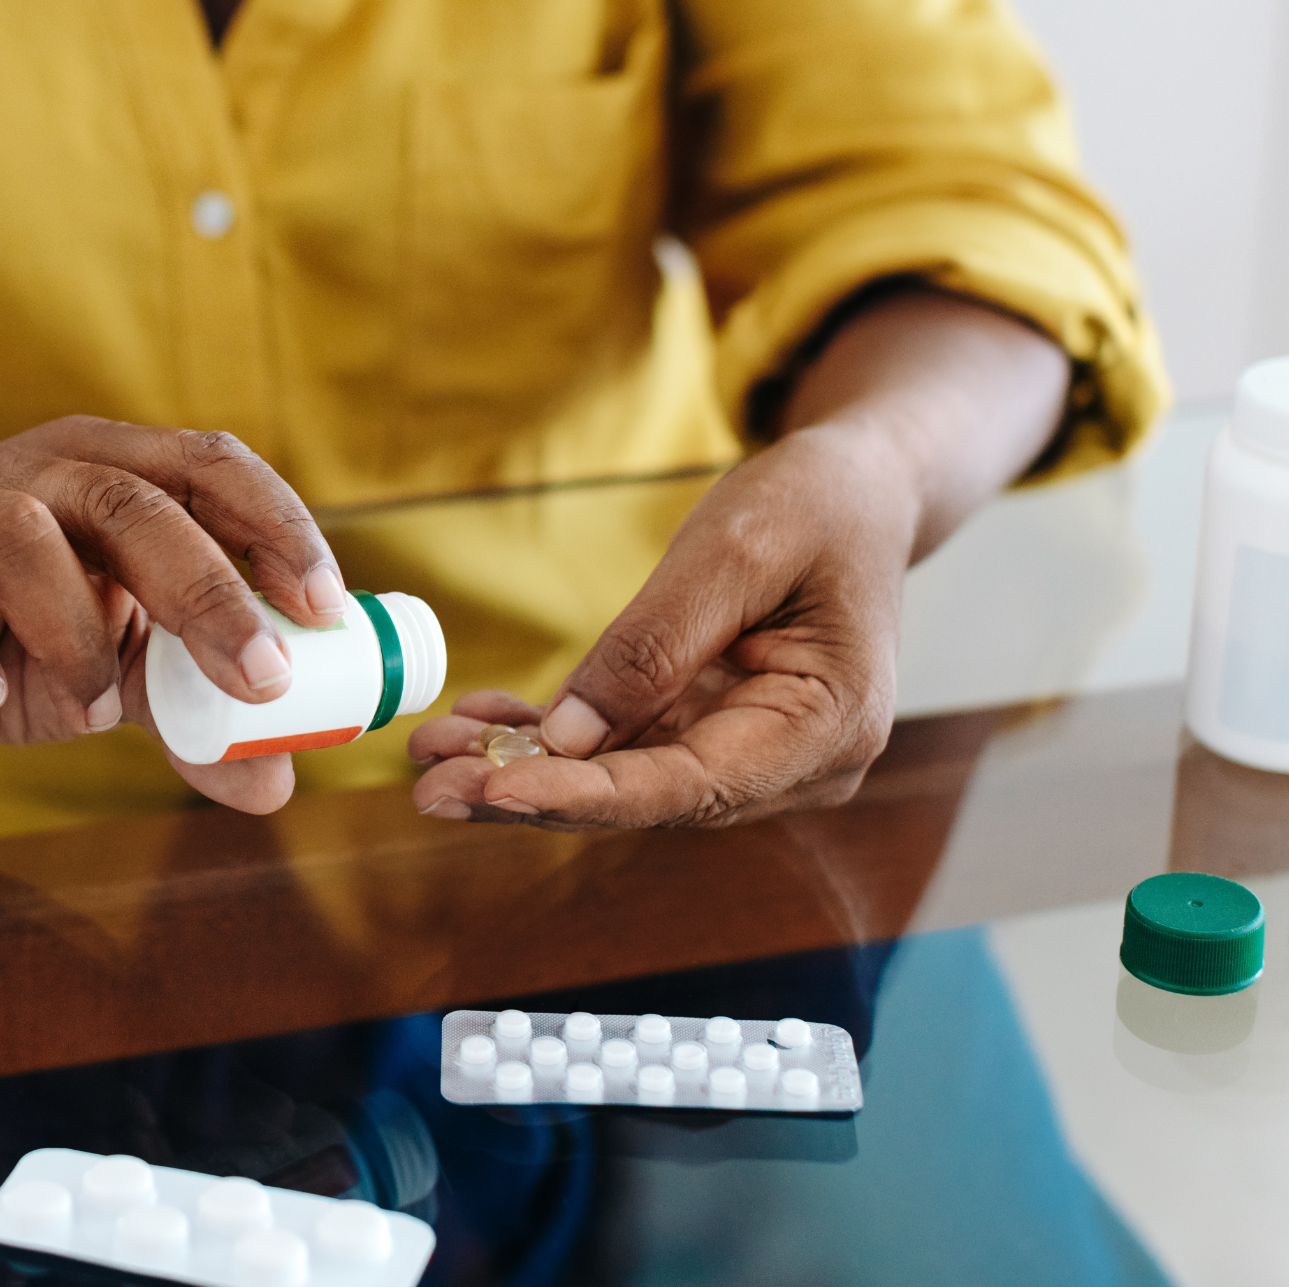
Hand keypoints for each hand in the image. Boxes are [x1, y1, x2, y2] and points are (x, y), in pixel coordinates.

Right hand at [0, 416, 345, 813]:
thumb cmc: (12, 649)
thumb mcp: (120, 680)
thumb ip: (195, 717)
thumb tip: (276, 781)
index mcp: (106, 472)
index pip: (206, 463)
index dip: (274, 523)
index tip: (324, 608)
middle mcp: (28, 474)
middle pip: (126, 498)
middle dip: (205, 590)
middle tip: (259, 680)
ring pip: (16, 531)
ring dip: (74, 631)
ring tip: (93, 715)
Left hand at [405, 285, 1068, 829]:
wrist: (859, 489)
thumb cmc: (817, 505)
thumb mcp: (734, 551)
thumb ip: (653, 646)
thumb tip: (570, 737)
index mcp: (828, 728)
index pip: (688, 786)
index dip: (584, 794)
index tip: (493, 791)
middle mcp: (796, 764)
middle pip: (648, 799)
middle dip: (534, 793)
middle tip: (429, 787)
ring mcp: (753, 754)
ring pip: (625, 780)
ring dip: (528, 768)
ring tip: (433, 753)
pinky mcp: (714, 731)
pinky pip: (625, 746)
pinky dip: (553, 736)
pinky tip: (481, 722)